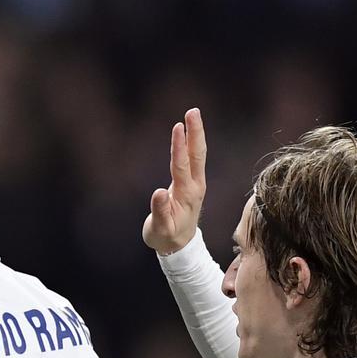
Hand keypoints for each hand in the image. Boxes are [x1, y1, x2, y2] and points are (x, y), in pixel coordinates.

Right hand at [142, 108, 206, 254]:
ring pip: (197, 155)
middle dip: (195, 132)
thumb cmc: (166, 237)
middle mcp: (194, 186)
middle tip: (193, 111)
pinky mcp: (191, 183)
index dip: (179, 146)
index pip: (182, 165)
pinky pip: (193, 159)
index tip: (178, 126)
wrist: (179, 246)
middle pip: (197, 155)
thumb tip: (158, 192)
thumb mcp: (161, 228)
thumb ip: (160, 211)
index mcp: (186, 194)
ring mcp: (195, 184)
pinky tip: (189, 132)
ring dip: (195, 134)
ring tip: (192, 115)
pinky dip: (192, 143)